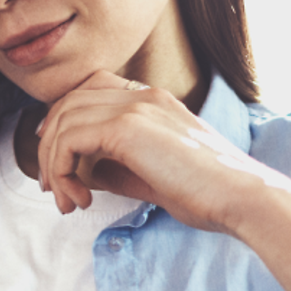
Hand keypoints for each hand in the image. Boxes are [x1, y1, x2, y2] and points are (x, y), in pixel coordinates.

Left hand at [33, 70, 290, 234]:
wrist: (240, 197)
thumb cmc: (205, 194)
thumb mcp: (150, 177)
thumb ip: (115, 169)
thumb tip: (81, 173)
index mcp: (152, 100)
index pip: (91, 89)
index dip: (63, 119)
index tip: (55, 158)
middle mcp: (142, 95)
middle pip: (69, 102)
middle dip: (49, 147)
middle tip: (53, 189)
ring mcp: (135, 106)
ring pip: (63, 121)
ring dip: (53, 166)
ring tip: (66, 202)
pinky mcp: (127, 128)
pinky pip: (68, 140)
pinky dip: (61, 171)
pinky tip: (80, 199)